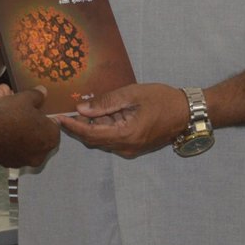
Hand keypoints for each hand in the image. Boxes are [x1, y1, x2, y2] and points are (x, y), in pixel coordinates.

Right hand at [0, 85, 59, 167]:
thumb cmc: (11, 114)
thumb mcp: (26, 97)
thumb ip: (38, 95)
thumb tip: (43, 91)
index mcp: (51, 137)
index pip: (52, 125)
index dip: (43, 115)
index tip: (34, 109)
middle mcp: (41, 153)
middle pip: (36, 133)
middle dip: (28, 119)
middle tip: (18, 107)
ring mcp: (24, 160)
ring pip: (22, 139)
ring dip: (16, 126)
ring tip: (3, 107)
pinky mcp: (8, 164)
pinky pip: (10, 146)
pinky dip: (7, 136)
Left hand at [57, 83, 188, 157]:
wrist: (186, 112)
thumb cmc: (162, 99)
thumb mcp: (133, 95)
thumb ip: (107, 102)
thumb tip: (82, 109)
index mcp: (125, 135)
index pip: (90, 133)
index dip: (72, 127)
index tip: (57, 119)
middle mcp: (125, 147)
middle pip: (94, 139)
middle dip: (80, 126)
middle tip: (68, 110)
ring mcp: (131, 149)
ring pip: (103, 139)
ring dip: (93, 126)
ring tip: (87, 107)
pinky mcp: (135, 146)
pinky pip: (113, 139)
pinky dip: (104, 127)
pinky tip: (104, 113)